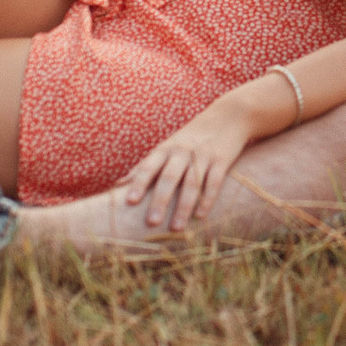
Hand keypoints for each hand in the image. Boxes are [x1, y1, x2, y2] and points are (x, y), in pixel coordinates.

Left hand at [122, 99, 258, 230]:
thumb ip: (144, 166)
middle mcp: (182, 151)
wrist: (228, 117)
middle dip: (160, 200)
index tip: (129, 201)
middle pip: (169, 177)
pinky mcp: (222, 160)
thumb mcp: (166, 147)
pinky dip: (207, 199)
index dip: (139, 183)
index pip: (149, 167)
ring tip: (176, 228)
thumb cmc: (190, 139)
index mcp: (165, 149)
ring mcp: (203, 155)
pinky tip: (200, 216)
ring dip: (184, 207)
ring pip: (192, 183)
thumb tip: (118, 185)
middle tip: (151, 223)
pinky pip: (214, 181)